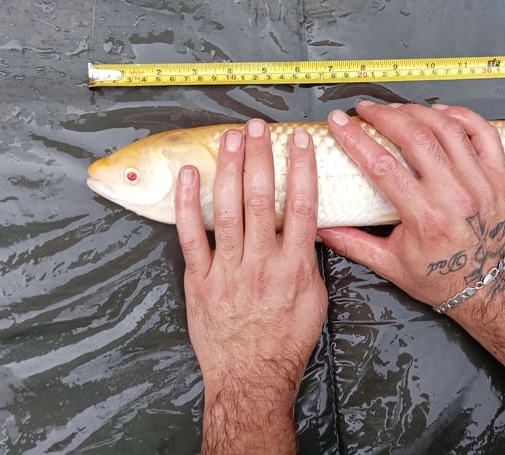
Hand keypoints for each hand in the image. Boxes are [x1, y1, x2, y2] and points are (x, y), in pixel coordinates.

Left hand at [175, 118, 327, 452]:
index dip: (301, 169)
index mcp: (295, 266)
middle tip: (257, 127)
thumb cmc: (287, 341)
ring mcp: (228, 270)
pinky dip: (189, 204)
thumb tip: (305, 227)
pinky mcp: (201, 279)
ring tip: (230, 138)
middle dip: (260, 157)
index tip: (298, 140)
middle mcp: (262, 262)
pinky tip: (190, 176)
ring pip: (228, 210)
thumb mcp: (316, 300)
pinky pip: (191, 236)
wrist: (251, 377)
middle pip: (262, 199)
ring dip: (230, 170)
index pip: (302, 207)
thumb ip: (309, 260)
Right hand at [317, 101, 504, 318]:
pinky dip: (462, 116)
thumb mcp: (390, 265)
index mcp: (426, 218)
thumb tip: (321, 227)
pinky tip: (440, 112)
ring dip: (418, 112)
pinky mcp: (499, 178)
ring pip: (448, 129)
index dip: (357, 139)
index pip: (383, 166)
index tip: (340, 122)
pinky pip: (483, 134)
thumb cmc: (441, 279)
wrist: (489, 289)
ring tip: (397, 109)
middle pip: (416, 138)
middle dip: (385, 116)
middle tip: (366, 109)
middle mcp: (456, 196)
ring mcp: (481, 184)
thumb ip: (352, 243)